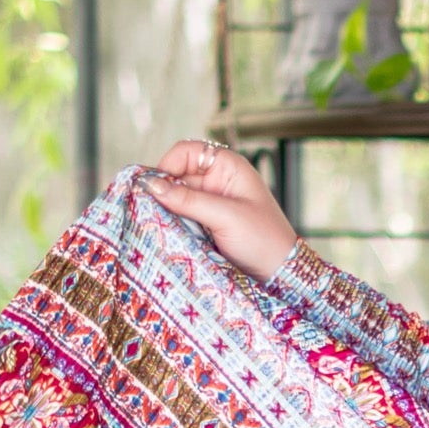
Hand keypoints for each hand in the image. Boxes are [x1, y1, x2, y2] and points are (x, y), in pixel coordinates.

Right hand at [143, 139, 300, 285]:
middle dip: (162, 191)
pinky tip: (166, 233)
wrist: (280, 274)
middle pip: (176, 176)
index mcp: (227, 166)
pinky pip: (179, 217)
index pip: (186, 153)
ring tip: (157, 225)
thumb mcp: (225, 216)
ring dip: (165, 210)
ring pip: (174, 198)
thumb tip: (150, 184)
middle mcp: (216, 180)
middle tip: (148, 210)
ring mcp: (209, 202)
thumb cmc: (264, 239)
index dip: (167, 166)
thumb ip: (188, 200)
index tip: (153, 188)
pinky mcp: (203, 223)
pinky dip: (171, 224)